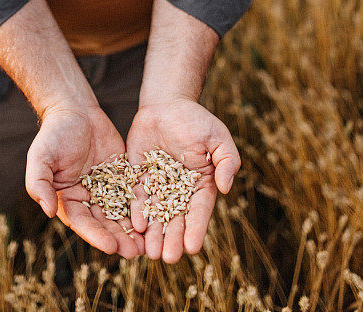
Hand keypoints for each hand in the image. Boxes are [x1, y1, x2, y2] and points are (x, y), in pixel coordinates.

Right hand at [25, 105, 144, 257]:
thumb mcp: (40, 157)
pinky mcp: (122, 176)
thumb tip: (48, 211)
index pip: (83, 223)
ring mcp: (106, 188)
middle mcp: (87, 198)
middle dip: (119, 238)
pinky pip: (134, 193)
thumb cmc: (54, 133)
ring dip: (133, 229)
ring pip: (121, 213)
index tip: (111, 247)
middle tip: (135, 252)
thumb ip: (39, 184)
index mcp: (67, 200)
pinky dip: (143, 207)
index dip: (96, 235)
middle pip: (105, 223)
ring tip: (149, 244)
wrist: (75, 109)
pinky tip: (157, 217)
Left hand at [126, 98, 239, 262]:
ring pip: (155, 214)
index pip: (198, 211)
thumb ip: (227, 162)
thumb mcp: (218, 137)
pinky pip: (136, 196)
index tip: (192, 247)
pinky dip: (136, 211)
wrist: (167, 104)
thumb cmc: (196, 120)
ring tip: (150, 252)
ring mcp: (157, 184)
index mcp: (200, 185)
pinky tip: (136, 225)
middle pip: (175, 219)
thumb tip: (226, 188)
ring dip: (153, 233)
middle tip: (167, 258)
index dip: (195, 229)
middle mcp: (178, 190)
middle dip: (172, 238)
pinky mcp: (138, 176)